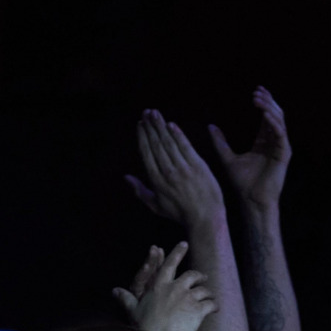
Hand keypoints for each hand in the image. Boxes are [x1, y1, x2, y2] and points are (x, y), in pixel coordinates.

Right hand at [111, 242, 217, 330]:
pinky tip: (215, 308)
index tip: (184, 244)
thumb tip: (115, 291)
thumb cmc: (145, 326)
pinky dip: (214, 305)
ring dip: (208, 292)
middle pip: (192, 275)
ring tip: (210, 296)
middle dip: (199, 275)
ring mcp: (188, 298)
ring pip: (204, 290)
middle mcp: (176, 288)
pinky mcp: (199, 310)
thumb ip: (126, 298)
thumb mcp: (134, 310)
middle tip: (203, 277)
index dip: (177, 253)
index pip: (169, 265)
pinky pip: (211, 304)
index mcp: (160, 286)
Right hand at [125, 109, 224, 227]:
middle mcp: (168, 172)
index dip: (142, 137)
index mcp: (156, 181)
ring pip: (169, 142)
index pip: (146, 153)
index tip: (140, 125)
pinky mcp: (198, 165)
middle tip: (146, 113)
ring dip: (161, 126)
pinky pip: (185, 146)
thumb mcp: (155, 206)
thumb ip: (139, 190)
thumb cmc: (179, 213)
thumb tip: (126, 177)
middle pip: (156, 144)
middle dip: (150, 127)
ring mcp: (184, 168)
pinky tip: (171, 124)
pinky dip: (178, 134)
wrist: (205, 217)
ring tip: (155, 113)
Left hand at [206, 86, 291, 209]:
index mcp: (264, 141)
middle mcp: (274, 142)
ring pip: (279, 121)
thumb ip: (220, 142)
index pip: (266, 116)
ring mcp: (281, 147)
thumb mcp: (227, 158)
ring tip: (258, 99)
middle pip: (275, 115)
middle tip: (257, 91)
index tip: (254, 92)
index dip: (262, 103)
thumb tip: (210, 126)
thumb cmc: (242, 183)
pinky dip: (273, 123)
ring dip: (269, 108)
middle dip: (267, 101)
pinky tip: (265, 114)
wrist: (251, 201)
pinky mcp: (284, 154)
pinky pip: (281, 134)